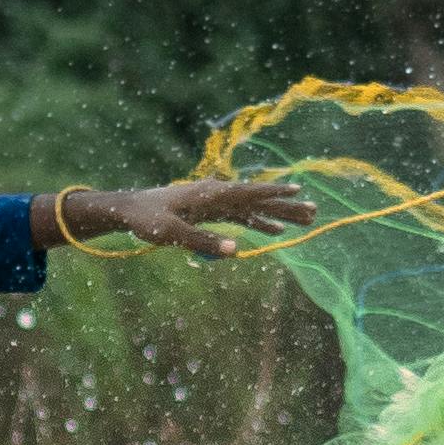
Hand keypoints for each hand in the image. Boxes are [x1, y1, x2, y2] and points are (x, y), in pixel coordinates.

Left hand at [40, 171, 316, 262]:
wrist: (129, 210)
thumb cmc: (147, 219)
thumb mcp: (172, 234)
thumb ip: (204, 242)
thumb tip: (236, 251)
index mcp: (210, 194)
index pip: (249, 193)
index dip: (275, 194)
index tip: (299, 193)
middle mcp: (216, 195)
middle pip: (257, 200)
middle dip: (285, 207)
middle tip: (314, 211)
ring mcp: (214, 203)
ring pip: (253, 209)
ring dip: (276, 216)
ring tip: (303, 221)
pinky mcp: (209, 212)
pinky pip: (240, 218)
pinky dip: (257, 223)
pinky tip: (273, 232)